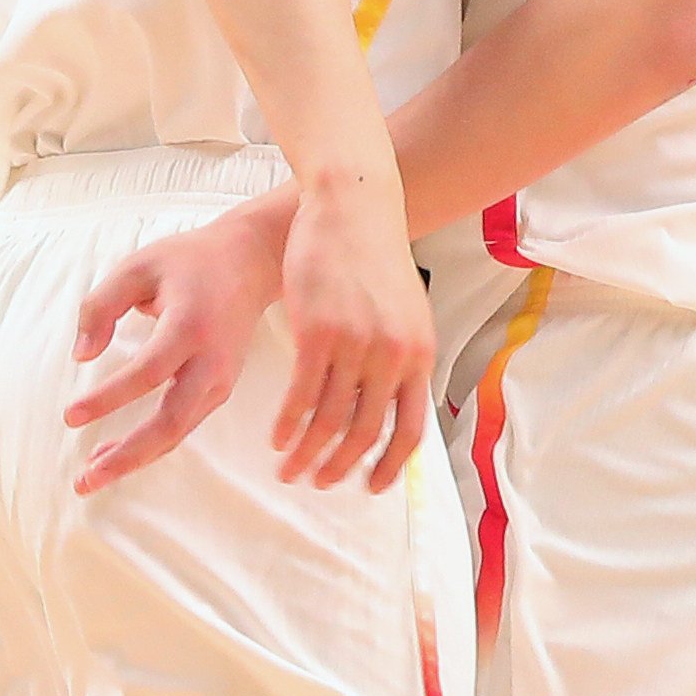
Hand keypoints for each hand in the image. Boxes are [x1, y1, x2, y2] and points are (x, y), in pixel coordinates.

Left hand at [71, 192, 293, 494]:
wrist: (251, 263)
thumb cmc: (188, 262)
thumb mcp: (138, 266)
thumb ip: (101, 305)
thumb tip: (80, 357)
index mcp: (191, 325)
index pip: (148, 372)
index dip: (109, 398)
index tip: (70, 416)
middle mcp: (211, 360)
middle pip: (170, 422)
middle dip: (126, 456)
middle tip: (84, 481)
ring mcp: (221, 379)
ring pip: (178, 432)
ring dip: (135, 458)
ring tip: (91, 475)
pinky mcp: (221, 388)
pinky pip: (184, 426)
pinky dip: (151, 446)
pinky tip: (118, 452)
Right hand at [271, 180, 434, 490]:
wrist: (355, 209)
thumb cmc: (375, 260)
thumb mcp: (406, 312)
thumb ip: (401, 359)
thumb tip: (389, 407)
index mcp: (418, 355)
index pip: (411, 430)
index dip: (390, 466)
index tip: (370, 487)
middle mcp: (392, 356)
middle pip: (365, 433)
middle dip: (338, 467)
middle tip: (317, 482)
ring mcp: (355, 345)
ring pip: (329, 419)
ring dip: (307, 453)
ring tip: (290, 468)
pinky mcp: (318, 333)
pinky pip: (301, 394)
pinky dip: (287, 423)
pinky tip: (276, 437)